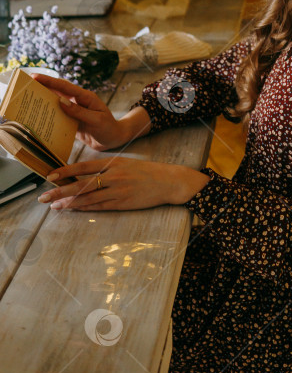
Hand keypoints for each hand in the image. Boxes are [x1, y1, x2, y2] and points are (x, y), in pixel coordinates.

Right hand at [30, 74, 147, 150]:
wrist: (114, 139)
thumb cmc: (108, 128)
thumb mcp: (96, 120)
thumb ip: (80, 112)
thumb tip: (62, 102)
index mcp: (85, 97)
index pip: (65, 87)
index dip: (50, 82)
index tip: (36, 77)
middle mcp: (78, 102)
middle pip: (58, 92)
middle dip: (43, 88)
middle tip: (26, 86)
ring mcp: (74, 111)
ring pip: (56, 104)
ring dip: (44, 102)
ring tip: (28, 100)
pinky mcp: (71, 121)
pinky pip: (58, 116)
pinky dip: (48, 116)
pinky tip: (38, 118)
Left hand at [37, 156, 182, 210]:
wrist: (167, 181)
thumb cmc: (146, 171)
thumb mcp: (126, 163)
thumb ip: (107, 168)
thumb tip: (84, 175)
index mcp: (113, 163)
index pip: (83, 167)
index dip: (65, 171)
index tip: (50, 175)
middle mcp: (113, 176)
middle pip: (81, 184)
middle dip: (60, 191)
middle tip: (43, 196)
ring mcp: (117, 191)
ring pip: (88, 198)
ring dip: (69, 203)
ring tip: (54, 206)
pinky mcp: (122, 204)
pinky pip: (100, 207)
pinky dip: (85, 208)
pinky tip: (74, 210)